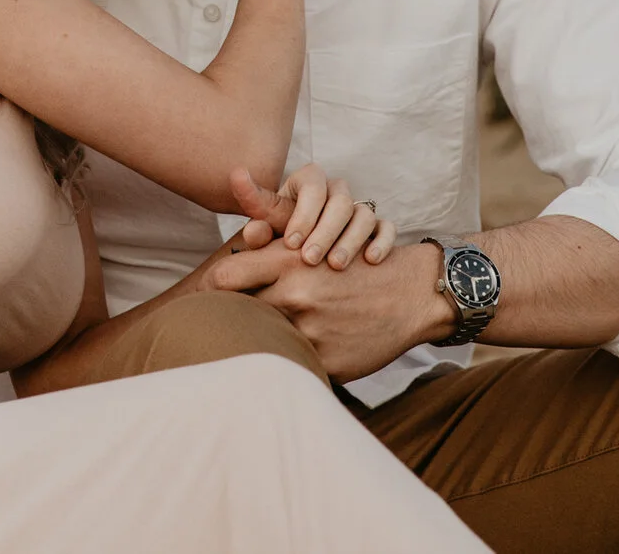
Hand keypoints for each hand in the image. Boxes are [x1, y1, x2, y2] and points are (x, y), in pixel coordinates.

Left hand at [208, 239, 450, 381]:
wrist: (410, 294)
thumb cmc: (354, 268)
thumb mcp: (312, 251)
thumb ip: (268, 256)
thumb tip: (220, 273)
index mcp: (288, 262)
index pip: (224, 277)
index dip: (210, 289)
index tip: (208, 299)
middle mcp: (296, 295)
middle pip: (237, 312)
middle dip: (230, 320)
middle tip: (223, 328)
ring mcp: (312, 332)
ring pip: (262, 344)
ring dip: (258, 345)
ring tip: (255, 348)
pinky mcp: (327, 362)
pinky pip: (292, 367)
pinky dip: (289, 364)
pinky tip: (292, 361)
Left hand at [229, 166, 395, 269]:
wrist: (307, 258)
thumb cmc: (283, 239)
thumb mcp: (269, 234)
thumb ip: (259, 230)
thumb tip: (252, 231)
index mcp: (308, 182)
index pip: (312, 184)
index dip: (304, 213)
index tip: (291, 243)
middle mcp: (336, 191)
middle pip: (340, 201)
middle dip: (325, 230)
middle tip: (309, 259)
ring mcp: (359, 208)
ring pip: (364, 214)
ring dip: (350, 240)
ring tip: (336, 265)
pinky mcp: (378, 228)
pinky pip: (387, 228)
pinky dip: (381, 242)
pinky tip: (369, 260)